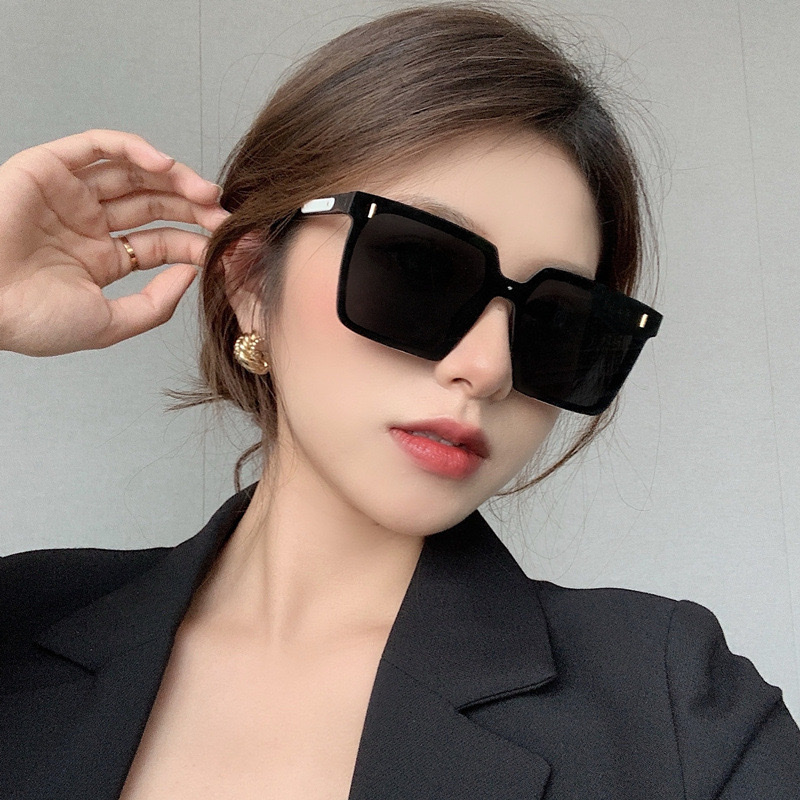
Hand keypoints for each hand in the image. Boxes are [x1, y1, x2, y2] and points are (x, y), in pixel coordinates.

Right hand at [0, 129, 228, 355]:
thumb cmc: (32, 321)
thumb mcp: (109, 323)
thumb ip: (155, 304)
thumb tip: (191, 274)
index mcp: (100, 260)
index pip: (159, 242)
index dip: (194, 240)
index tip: (225, 244)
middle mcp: (87, 225)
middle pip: (153, 205)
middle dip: (192, 207)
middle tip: (223, 213)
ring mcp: (69, 196)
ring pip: (132, 174)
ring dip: (173, 177)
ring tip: (205, 192)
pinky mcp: (48, 169)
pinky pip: (97, 146)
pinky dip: (133, 148)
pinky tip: (164, 165)